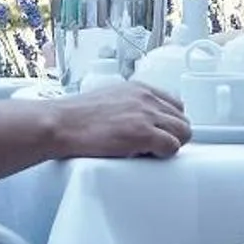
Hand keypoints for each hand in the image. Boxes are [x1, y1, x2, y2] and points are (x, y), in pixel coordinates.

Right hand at [46, 82, 188, 159]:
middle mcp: (146, 98)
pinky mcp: (143, 134)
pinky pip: (172, 147)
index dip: (169, 123)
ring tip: (149, 152)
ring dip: (169, 145)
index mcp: (139, 88)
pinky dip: (162, 155)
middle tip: (155, 147)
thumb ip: (129, 105)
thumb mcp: (109, 99)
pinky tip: (145, 155)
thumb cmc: (76, 117)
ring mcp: (146, 115)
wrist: (60, 124)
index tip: (161, 133)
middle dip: (172, 135)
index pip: (174, 104)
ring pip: (183, 133)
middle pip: (182, 119)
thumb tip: (137, 120)